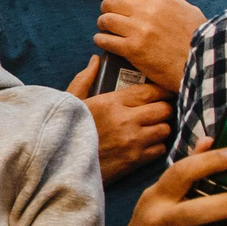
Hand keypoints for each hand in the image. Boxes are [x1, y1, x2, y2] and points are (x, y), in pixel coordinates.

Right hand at [67, 57, 173, 178]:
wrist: (61, 165)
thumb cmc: (64, 130)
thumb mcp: (71, 101)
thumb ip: (85, 79)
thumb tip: (95, 60)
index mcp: (111, 102)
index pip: (149, 91)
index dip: (160, 90)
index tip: (161, 92)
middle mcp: (126, 120)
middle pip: (164, 109)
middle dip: (164, 108)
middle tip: (157, 110)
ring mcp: (132, 141)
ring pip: (165, 129)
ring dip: (161, 127)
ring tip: (152, 127)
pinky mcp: (134, 161)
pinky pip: (159, 149)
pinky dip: (156, 146)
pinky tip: (146, 144)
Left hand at [93, 0, 205, 92]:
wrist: (203, 63)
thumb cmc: (198, 36)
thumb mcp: (185, 8)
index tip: (116, 2)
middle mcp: (147, 11)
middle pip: (111, 2)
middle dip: (106, 9)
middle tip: (108, 17)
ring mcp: (139, 30)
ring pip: (106, 20)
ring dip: (102, 24)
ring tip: (106, 29)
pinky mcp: (133, 49)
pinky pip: (105, 40)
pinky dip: (101, 40)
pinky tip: (105, 42)